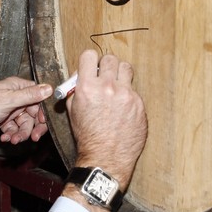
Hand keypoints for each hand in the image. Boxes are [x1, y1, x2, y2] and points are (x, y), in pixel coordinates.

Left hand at [0, 77, 52, 143]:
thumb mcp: (8, 100)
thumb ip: (30, 95)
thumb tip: (50, 88)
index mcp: (17, 87)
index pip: (40, 97)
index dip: (43, 112)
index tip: (43, 123)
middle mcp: (14, 97)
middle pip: (34, 113)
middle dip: (33, 127)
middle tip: (34, 138)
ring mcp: (8, 109)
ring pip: (24, 123)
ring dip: (21, 133)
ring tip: (13, 139)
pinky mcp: (1, 120)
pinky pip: (14, 128)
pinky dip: (12, 134)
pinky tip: (5, 137)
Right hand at [66, 49, 146, 187]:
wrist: (105, 156)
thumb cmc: (87, 135)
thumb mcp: (73, 109)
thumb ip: (76, 89)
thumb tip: (81, 75)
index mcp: (87, 87)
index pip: (89, 56)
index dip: (89, 60)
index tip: (91, 65)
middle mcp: (107, 87)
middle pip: (110, 59)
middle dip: (106, 65)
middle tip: (105, 75)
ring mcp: (126, 94)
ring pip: (126, 68)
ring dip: (120, 73)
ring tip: (116, 85)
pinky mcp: (139, 103)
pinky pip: (133, 90)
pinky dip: (127, 95)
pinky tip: (122, 107)